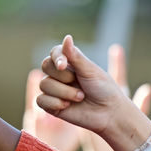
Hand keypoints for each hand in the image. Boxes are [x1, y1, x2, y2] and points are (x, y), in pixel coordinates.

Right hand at [39, 35, 150, 150]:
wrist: (109, 114)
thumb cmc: (104, 89)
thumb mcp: (90, 70)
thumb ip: (75, 56)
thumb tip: (66, 37)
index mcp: (69, 62)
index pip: (53, 53)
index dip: (56, 57)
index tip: (64, 64)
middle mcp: (59, 75)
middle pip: (45, 66)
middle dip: (62, 76)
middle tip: (77, 82)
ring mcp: (54, 89)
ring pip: (44, 84)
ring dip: (64, 92)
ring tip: (80, 97)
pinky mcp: (50, 105)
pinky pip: (41, 100)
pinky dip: (55, 103)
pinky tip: (67, 106)